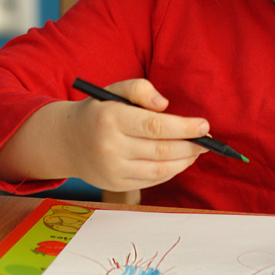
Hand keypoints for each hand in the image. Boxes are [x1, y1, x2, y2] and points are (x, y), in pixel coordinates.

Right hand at [0, 79, 210, 192]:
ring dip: (184, 161)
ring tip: (197, 150)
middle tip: (208, 140)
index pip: (155, 126)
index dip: (184, 127)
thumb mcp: (114, 90)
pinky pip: (151, 181)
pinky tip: (180, 160)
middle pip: (161, 150)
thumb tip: (166, 105)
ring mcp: (112, 170)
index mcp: (110, 119)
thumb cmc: (99, 111)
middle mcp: (110, 147)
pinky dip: (170, 172)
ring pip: (159, 170)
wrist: (66, 141)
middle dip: (191, 146)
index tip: (204, 125)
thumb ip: (140, 89)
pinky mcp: (116, 185)